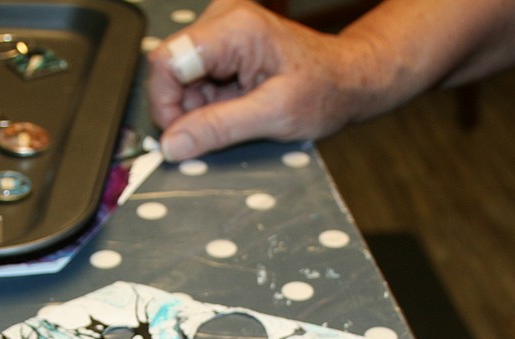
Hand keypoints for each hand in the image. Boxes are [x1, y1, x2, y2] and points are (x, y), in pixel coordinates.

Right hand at [147, 0, 382, 160]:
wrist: (348, 80)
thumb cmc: (325, 91)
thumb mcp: (274, 116)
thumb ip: (219, 128)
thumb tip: (173, 143)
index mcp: (235, 28)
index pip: (167, 60)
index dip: (165, 103)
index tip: (181, 136)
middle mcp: (223, 20)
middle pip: (170, 69)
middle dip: (185, 109)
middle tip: (219, 129)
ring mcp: (221, 31)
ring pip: (180, 79)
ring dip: (199, 108)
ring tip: (240, 114)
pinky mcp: (222, 46)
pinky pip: (195, 80)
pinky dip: (209, 103)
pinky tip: (238, 106)